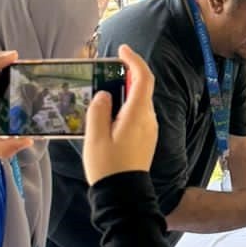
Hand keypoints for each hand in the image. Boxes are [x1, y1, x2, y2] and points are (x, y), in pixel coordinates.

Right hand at [84, 45, 157, 185]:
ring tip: (102, 91)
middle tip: (106, 70)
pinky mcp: (146, 140)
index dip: (134, 60)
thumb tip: (104, 94)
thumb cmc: (108, 167)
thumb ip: (99, 110)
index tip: (122, 49)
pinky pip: (137, 116)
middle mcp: (148, 120)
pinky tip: (108, 114)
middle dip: (126, 75)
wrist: (123, 196)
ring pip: (139, 103)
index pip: (143, 79)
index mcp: (137, 115)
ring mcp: (149, 130)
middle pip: (142, 89)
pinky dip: (125, 107)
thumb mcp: (96, 137)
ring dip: (125, 92)